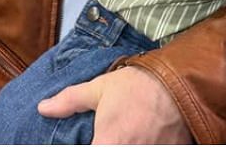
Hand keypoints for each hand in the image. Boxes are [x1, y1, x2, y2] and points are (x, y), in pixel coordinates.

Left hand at [38, 66, 191, 144]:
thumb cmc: (138, 87)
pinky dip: (140, 146)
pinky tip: (138, 138)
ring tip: (121, 137)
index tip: (85, 142)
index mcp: (108, 145)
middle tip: (102, 137)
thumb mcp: (99, 89)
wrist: (181, 85)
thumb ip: (69, 101)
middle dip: (102, 145)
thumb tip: (43, 108)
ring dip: (122, 145)